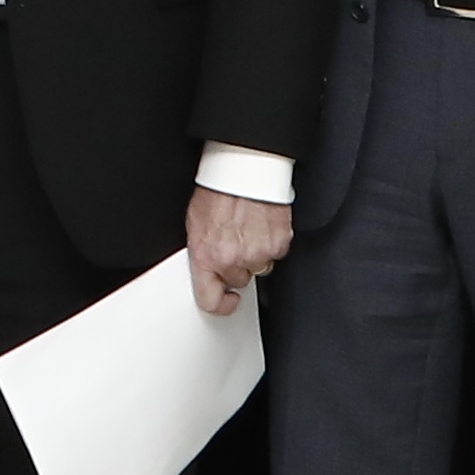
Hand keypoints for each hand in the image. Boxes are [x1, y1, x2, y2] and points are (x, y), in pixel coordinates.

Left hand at [186, 187, 293, 318]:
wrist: (244, 169)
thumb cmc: (217, 190)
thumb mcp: (194, 223)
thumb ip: (202, 252)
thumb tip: (206, 268)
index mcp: (206, 256)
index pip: (211, 300)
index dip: (220, 305)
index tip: (226, 302)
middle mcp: (233, 259)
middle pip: (238, 279)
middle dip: (236, 265)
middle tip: (233, 241)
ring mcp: (259, 253)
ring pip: (259, 266)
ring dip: (254, 253)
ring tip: (246, 228)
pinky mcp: (280, 243)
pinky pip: (275, 253)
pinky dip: (269, 242)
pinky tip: (260, 224)